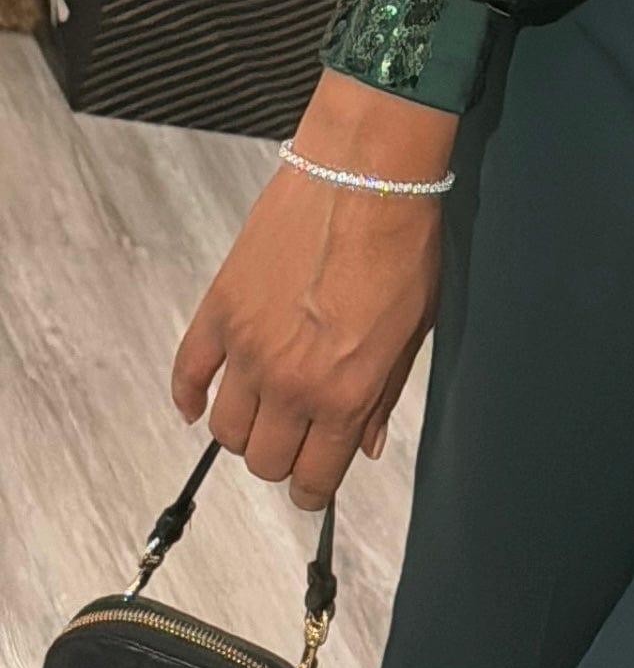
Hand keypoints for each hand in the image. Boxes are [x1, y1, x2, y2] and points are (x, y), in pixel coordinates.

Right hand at [170, 78, 456, 510]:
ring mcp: (248, 349)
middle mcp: (292, 383)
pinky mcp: (219, 312)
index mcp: (345, 394)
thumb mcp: (412, 332)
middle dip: (281, 461)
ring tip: (261, 414)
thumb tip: (367, 443)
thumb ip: (385, 395)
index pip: (314, 477)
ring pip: (225, 429)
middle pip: (265, 460)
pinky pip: (187, 373)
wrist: (364, 177)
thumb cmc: (400, 245)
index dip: (313, 491)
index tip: (313, 486)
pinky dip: (186, 397)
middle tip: (294, 442)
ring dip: (241, 432)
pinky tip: (196, 405)